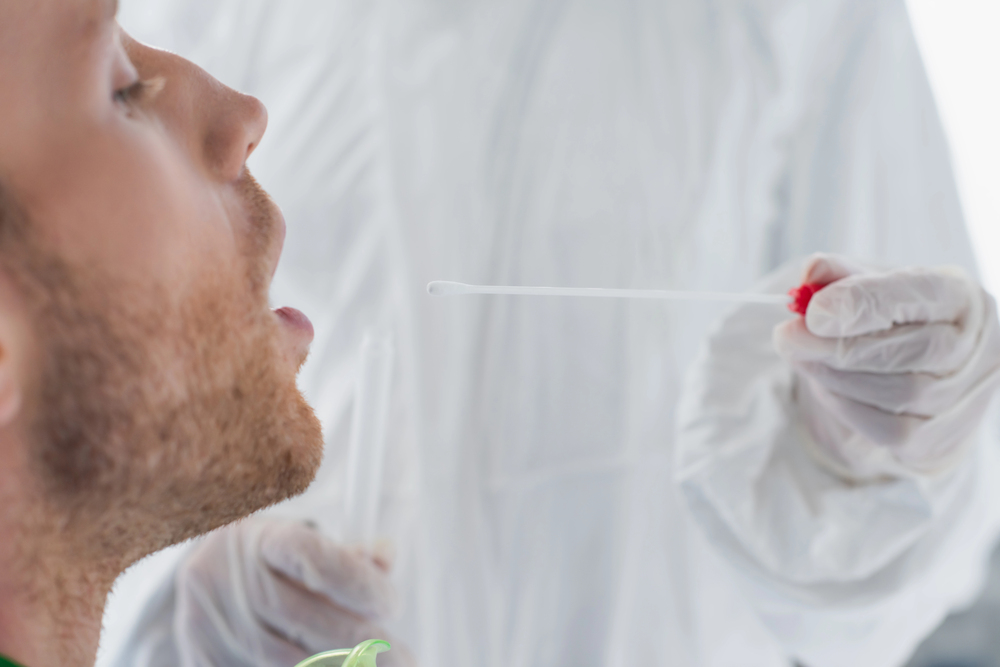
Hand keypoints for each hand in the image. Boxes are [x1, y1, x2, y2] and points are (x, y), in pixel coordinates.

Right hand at [172, 518, 416, 666]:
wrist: (204, 580)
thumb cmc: (272, 562)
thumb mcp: (305, 544)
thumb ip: (350, 556)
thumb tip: (386, 557)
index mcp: (261, 540)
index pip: (313, 558)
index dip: (358, 584)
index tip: (392, 606)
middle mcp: (228, 579)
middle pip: (306, 618)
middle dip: (362, 642)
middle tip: (404, 658)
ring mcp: (211, 625)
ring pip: (288, 659)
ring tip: (380, 666)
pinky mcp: (204, 660)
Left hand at [774, 254, 999, 476]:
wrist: (926, 377)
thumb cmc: (898, 322)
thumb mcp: (872, 289)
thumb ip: (842, 276)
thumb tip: (811, 271)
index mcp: (960, 298)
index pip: (917, 295)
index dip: (862, 303)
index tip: (814, 310)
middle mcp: (975, 348)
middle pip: (905, 351)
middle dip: (836, 345)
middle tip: (787, 336)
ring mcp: (964, 397)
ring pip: (895, 393)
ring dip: (834, 375)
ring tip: (802, 357)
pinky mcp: (939, 439)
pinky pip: (886, 428)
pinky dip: (845, 405)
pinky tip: (825, 385)